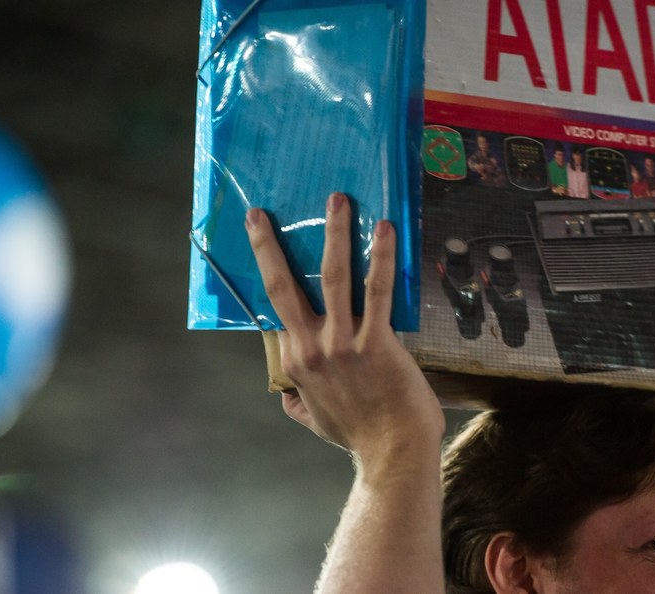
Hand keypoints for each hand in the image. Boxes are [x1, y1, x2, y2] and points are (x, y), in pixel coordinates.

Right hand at [246, 193, 443, 461]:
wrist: (394, 454)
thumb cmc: (360, 435)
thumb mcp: (316, 422)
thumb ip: (299, 404)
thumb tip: (287, 398)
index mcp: (295, 362)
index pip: (278, 309)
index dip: (270, 274)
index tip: (262, 244)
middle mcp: (311, 348)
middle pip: (283, 287)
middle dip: (269, 246)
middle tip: (260, 214)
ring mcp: (342, 344)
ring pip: (333, 277)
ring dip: (334, 234)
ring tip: (337, 200)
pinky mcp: (376, 343)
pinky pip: (378, 291)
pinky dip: (380, 258)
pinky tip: (384, 231)